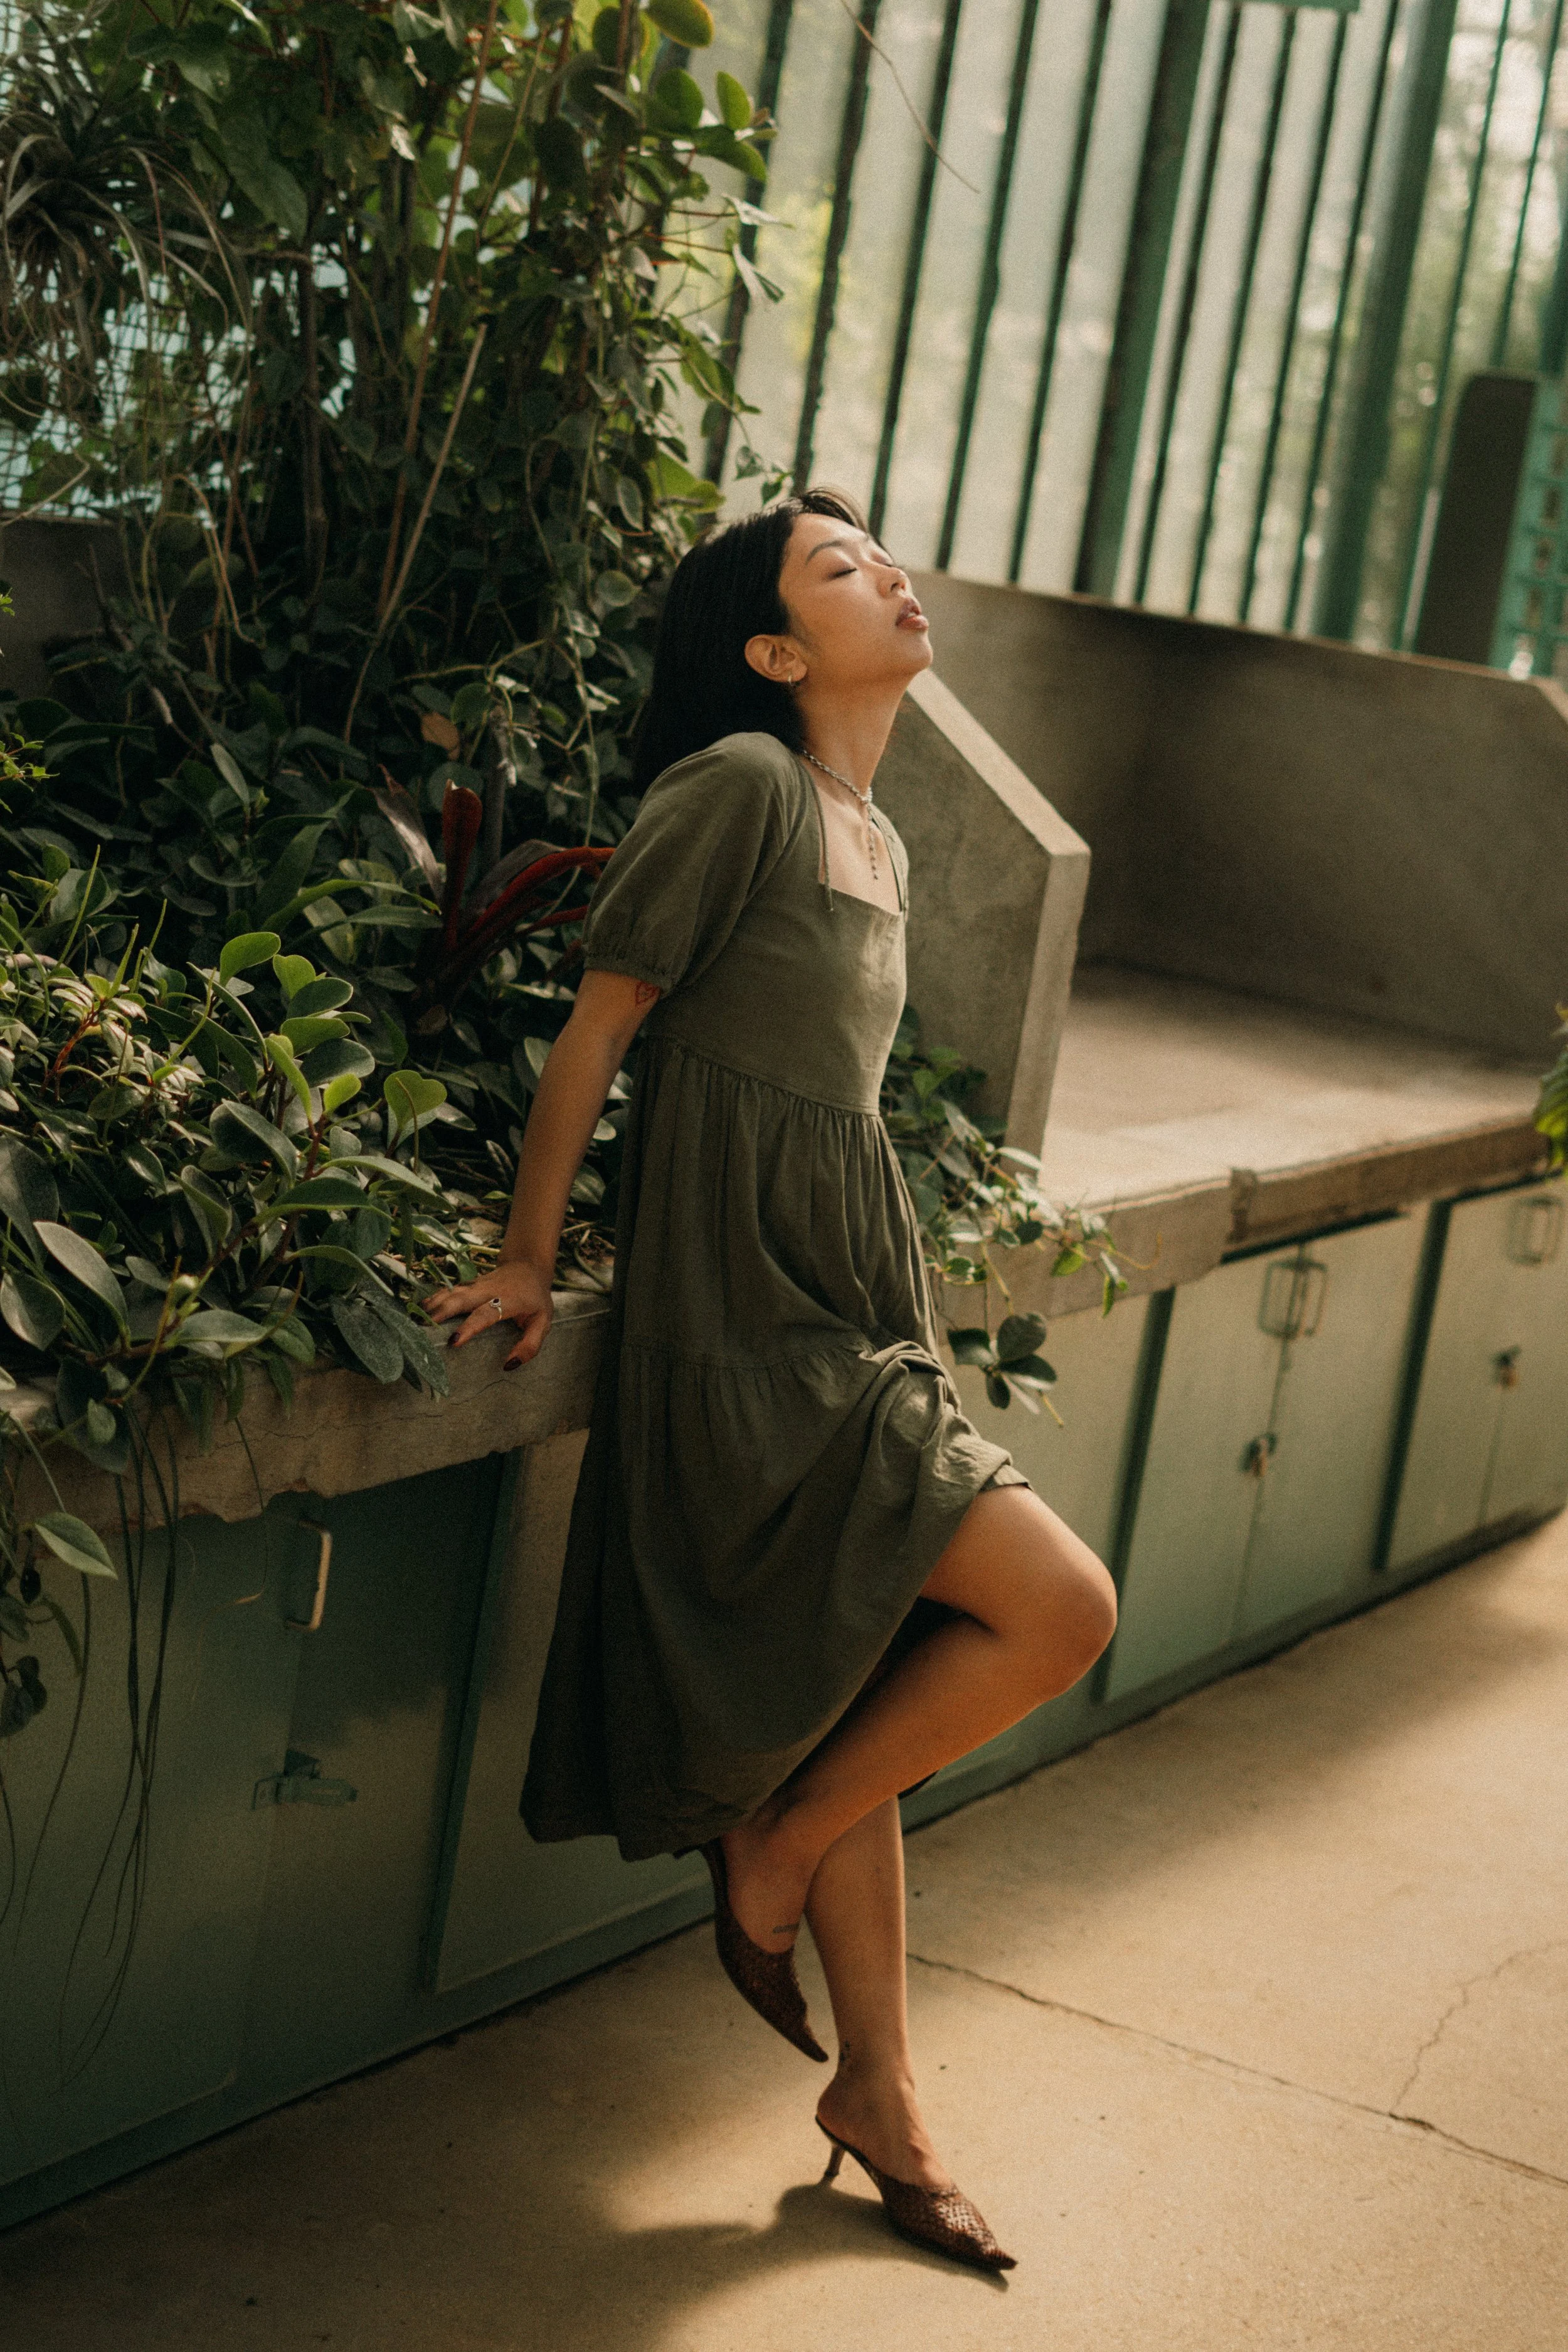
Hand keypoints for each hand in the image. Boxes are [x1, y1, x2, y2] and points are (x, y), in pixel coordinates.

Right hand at [424, 1259, 553, 1369]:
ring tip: (416, 1321)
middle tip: (423, 1329)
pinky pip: (449, 1290)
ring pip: (451, 1292)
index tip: (454, 1341)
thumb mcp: (543, 1322)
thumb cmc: (536, 1299)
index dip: (469, 1327)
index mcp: (508, 1300)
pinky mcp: (468, 1283)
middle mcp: (488, 1290)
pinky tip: (420, 1308)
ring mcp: (476, 1284)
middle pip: (461, 1298)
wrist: (528, 1265)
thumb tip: (509, 1364)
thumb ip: (530, 1345)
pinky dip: (434, 1298)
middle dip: (441, 1313)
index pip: (485, 1314)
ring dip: (434, 1305)